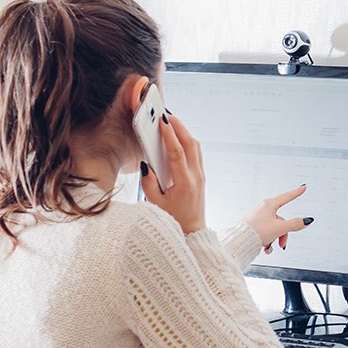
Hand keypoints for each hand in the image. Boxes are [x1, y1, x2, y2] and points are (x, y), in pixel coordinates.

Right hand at [141, 114, 205, 233]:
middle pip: (191, 144)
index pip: (177, 152)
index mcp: (185, 182)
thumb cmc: (173, 220)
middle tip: (167, 115)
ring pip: (196, 146)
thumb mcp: (155, 203)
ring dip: (185, 132)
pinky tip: (178, 137)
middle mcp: (196, 176)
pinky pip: (196, 153)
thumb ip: (148, 182)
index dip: (169, 134)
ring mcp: (201, 175)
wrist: (192, 232)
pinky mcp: (201, 176)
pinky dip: (187, 141)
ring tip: (172, 122)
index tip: (162, 121)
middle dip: (179, 126)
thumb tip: (145, 164)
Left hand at [243, 185, 313, 253]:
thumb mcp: (280, 228)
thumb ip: (295, 224)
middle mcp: (263, 210)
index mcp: (269, 205)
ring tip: (269, 247)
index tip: (303, 187)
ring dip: (275, 240)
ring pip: (274, 229)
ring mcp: (258, 218)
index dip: (296, 192)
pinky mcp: (253, 227)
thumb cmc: (256, 231)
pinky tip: (265, 249)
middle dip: (283, 234)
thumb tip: (306, 220)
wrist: (239, 242)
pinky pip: (266, 233)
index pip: (287, 197)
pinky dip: (267, 242)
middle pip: (281, 221)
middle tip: (282, 244)